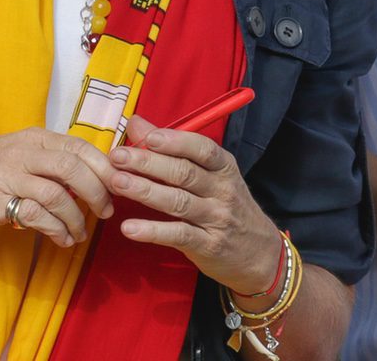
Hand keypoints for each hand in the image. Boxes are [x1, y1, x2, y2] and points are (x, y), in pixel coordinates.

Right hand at [0, 128, 115, 246]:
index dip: (105, 167)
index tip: (118, 186)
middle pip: (75, 167)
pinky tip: (61, 239)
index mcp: (33, 138)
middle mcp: (23, 151)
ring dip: (77, 218)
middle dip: (98, 192)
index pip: (81, 146)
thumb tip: (90, 179)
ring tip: (80, 234)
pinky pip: (37, 216)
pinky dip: (56, 230)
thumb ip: (47, 162)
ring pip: (58, 194)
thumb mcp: (14, 154)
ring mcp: (8, 175)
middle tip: (106, 211)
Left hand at [109, 115, 284, 295]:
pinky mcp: (208, 245)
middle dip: (148, 163)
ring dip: (145, 191)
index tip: (147, 137)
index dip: (175, 142)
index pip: (202, 149)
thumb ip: (173, 149)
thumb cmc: (227, 207)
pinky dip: (152, 231)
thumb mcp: (211, 175)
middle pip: (184, 173)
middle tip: (118, 157)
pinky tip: (129, 228)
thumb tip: (137, 123)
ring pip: (178, 202)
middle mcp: (222, 190)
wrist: (259, 253)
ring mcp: (216, 219)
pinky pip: (178, 235)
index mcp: (224, 167)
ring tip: (117, 182)